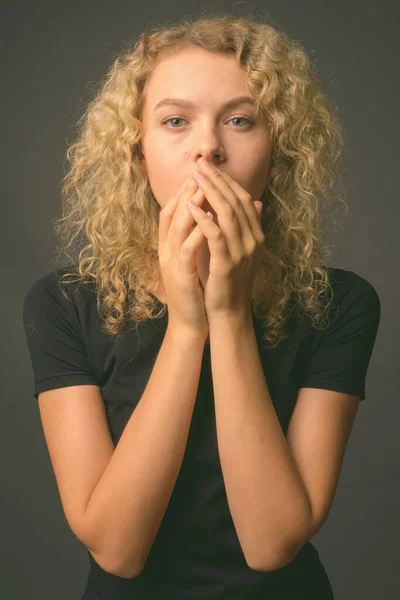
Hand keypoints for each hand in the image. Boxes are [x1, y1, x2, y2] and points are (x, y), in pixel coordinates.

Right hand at [158, 177, 209, 337]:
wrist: (190, 324)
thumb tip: (209, 219)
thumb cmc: (195, 292)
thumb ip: (199, 240)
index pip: (170, 214)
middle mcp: (166, 253)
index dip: (181, 194)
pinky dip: (197, 233)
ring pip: (177, 229)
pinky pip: (187, 250)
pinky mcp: (181, 276)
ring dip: (189, 208)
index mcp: (169, 249)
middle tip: (198, 174)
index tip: (197, 177)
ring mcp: (171, 264)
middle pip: (170, 215)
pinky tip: (209, 221)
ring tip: (203, 189)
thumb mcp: (195, 262)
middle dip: (184, 193)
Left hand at [188, 157, 264, 320]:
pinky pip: (215, 235)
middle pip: (236, 202)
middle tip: (200, 164)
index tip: (210, 167)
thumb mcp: (242, 251)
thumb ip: (249, 226)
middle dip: (217, 181)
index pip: (243, 200)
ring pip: (228, 214)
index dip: (227, 181)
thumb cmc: (230, 281)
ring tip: (195, 178)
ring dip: (210, 193)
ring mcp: (242, 252)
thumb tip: (256, 202)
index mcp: (257, 236)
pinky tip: (191, 206)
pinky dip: (204, 218)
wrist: (229, 313)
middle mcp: (253, 241)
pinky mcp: (227, 263)